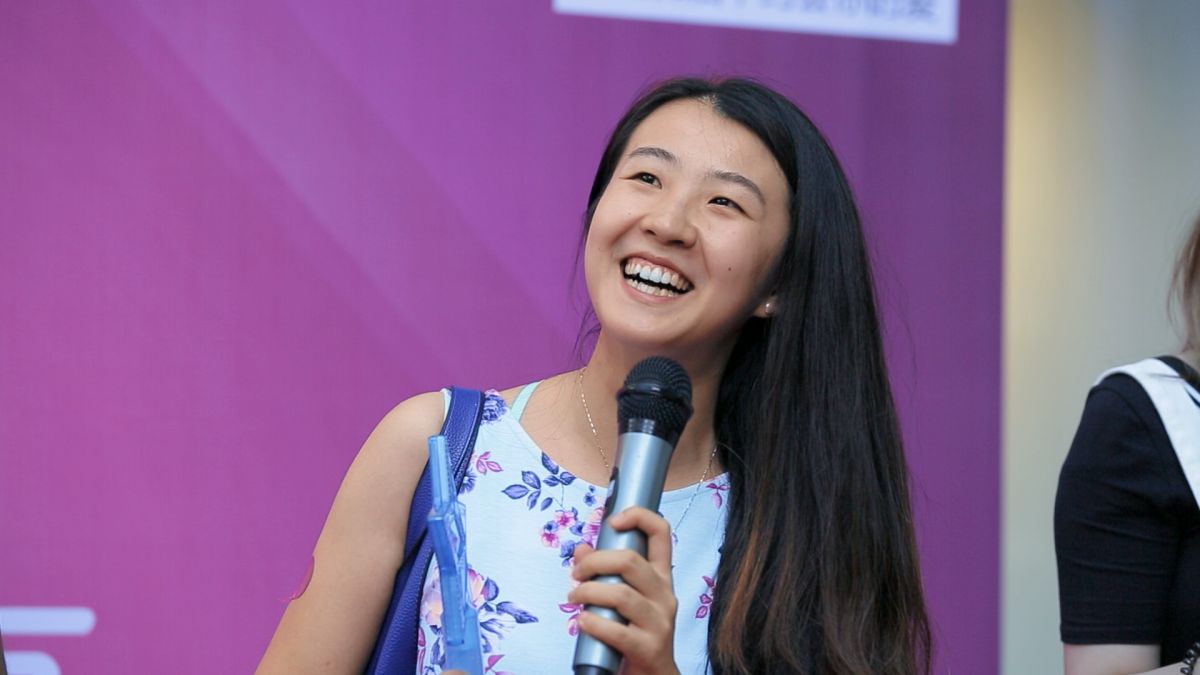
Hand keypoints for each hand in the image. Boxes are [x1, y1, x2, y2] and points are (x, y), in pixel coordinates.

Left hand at [569, 507, 679, 674]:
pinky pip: (616, 629)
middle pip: (630, 561)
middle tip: (576, 574)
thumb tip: (581, 549)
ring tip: (574, 599)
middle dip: (594, 562)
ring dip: (588, 592)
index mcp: (660, 577)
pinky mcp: (649, 648)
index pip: (661, 533)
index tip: (613, 521)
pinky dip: (592, 623)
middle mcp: (665, 595)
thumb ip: (604, 573)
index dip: (639, 517)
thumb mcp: (622, 600)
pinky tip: (583, 622)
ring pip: (620, 594)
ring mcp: (660, 622)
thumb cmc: (634, 633)